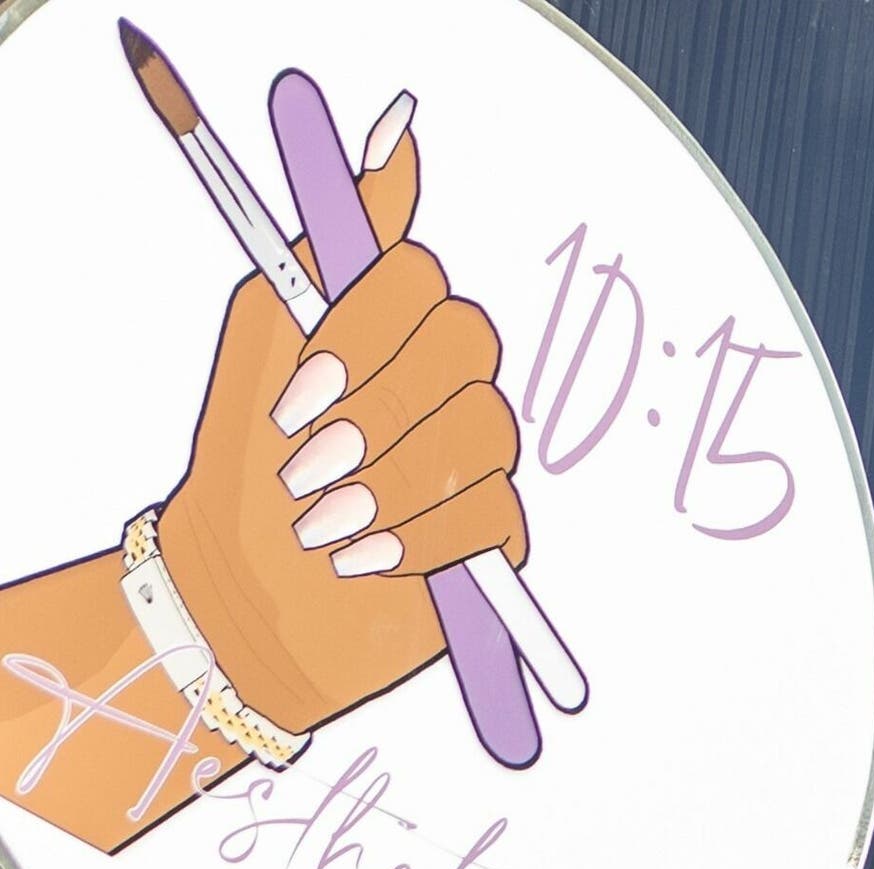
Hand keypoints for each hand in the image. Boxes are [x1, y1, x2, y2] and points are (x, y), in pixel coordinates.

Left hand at [151, 124, 529, 741]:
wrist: (247, 594)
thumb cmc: (243, 469)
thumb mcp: (266, 338)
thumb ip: (326, 242)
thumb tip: (391, 135)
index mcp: (383, 324)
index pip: (421, 279)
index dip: (366, 333)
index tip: (301, 389)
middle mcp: (439, 379)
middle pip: (466, 350)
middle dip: (378, 412)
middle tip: (310, 462)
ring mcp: (475, 456)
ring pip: (480, 436)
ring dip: (385, 486)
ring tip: (322, 524)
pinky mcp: (497, 534)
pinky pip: (491, 517)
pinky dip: (415, 543)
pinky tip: (363, 559)